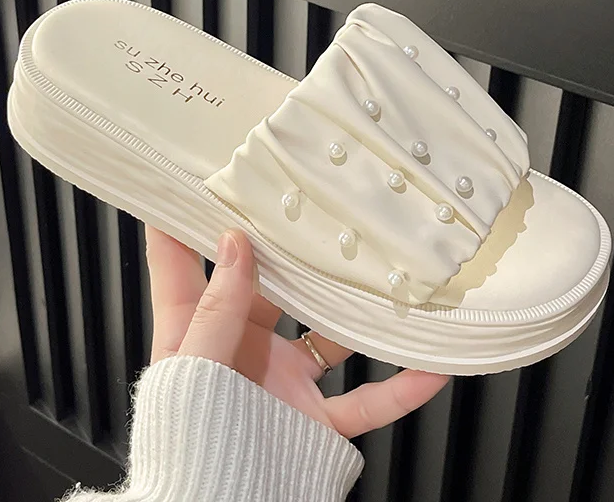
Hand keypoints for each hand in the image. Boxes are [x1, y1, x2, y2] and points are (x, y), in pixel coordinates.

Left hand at [146, 227, 447, 437]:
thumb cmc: (187, 445)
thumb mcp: (193, 368)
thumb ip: (218, 308)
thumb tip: (234, 242)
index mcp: (195, 331)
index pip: (182, 261)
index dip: (182, 215)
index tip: (194, 169)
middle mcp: (241, 348)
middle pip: (270, 284)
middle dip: (292, 249)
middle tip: (314, 203)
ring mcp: (282, 381)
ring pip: (331, 333)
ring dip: (359, 311)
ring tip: (387, 274)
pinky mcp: (315, 419)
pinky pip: (367, 400)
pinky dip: (400, 387)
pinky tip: (432, 367)